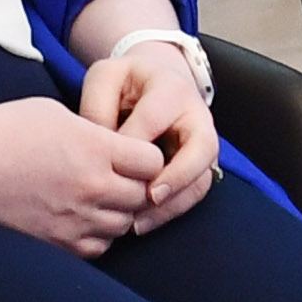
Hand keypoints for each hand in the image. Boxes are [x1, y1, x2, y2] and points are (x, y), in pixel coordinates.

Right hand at [0, 93, 166, 255]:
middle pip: (144, 196)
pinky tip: (81, 217)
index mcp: (96, 148)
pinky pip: (99, 247)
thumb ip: (97, 134)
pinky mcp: (58, 243)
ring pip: (125, 225)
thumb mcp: (59, 114)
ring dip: (119, 212)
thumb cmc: (5, 129)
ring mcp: (77, 218)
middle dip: (137, 186)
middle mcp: (93, 186)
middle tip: (118, 177)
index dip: (145, 157)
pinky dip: (97, 235)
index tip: (132, 155)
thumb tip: (120, 148)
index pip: (153, 161)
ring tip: (96, 197)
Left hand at [77, 31, 223, 235]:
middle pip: (202, 148)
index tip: (103, 163)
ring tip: (138, 223)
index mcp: (171, 89)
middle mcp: (197, 116)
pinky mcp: (200, 166)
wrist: (154, 80)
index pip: (154, 119)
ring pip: (201, 179)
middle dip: (177, 176)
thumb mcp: (105, 78)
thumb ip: (97, 105)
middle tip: (147, 197)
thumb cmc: (125, 82)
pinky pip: (194, 193)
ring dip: (173, 205)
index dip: (130, 144)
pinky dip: (171, 212)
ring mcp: (204, 143)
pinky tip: (141, 223)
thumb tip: (100, 150)